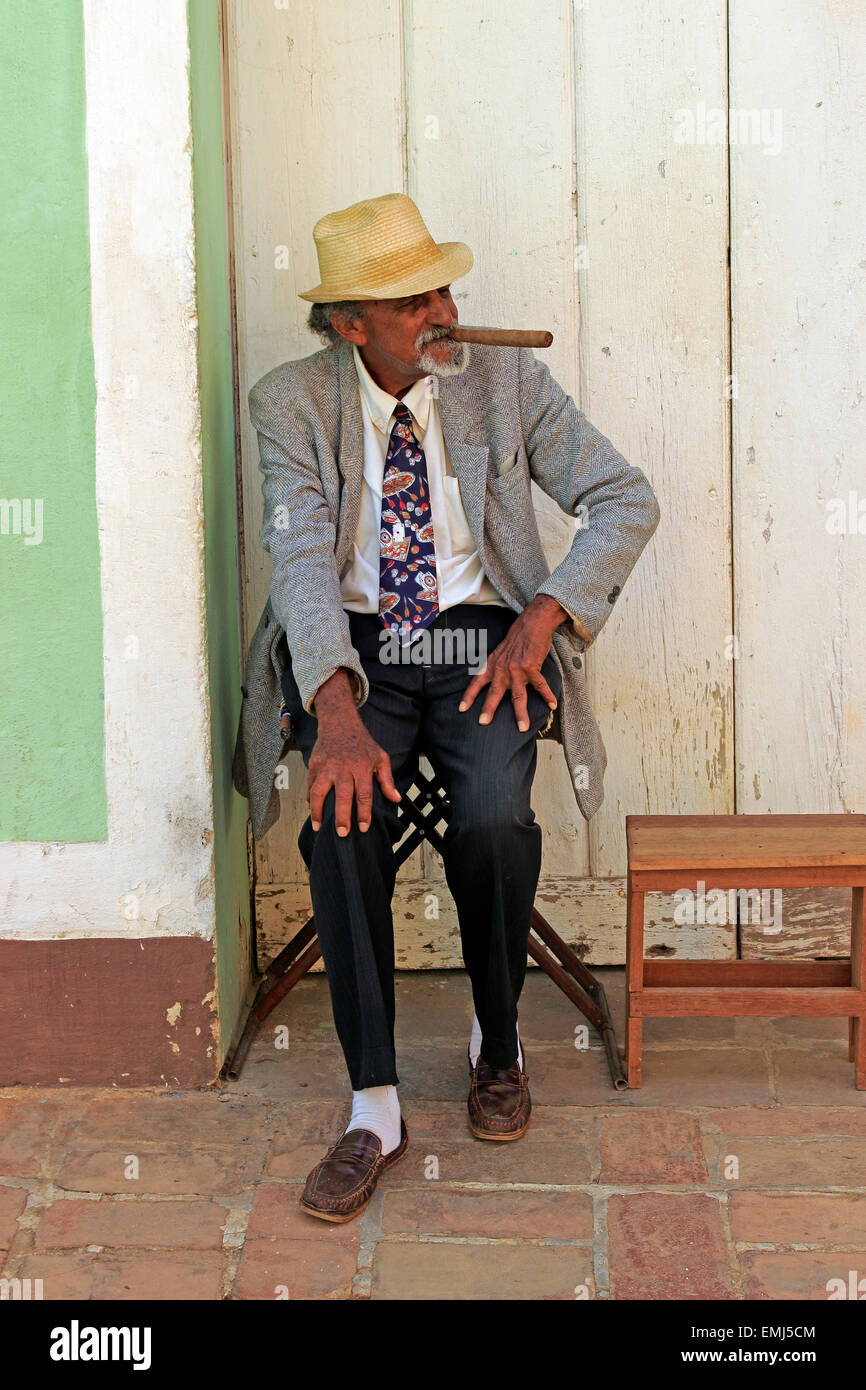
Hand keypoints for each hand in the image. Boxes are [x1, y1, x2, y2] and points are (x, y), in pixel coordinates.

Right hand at [308, 670, 400, 834]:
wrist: (339, 723)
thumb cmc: (362, 743)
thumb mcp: (380, 757)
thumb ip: (387, 780)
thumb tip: (396, 799)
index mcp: (361, 767)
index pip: (364, 794)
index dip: (364, 813)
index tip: (364, 828)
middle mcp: (343, 768)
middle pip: (342, 795)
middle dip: (342, 816)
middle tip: (342, 833)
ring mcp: (326, 766)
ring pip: (319, 791)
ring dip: (317, 811)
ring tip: (318, 827)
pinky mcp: (314, 764)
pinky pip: (310, 784)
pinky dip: (310, 799)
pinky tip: (312, 810)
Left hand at [458, 596, 566, 731]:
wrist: (531, 624)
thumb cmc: (517, 639)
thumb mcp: (500, 653)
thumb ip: (496, 667)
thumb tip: (494, 681)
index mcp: (492, 666)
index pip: (477, 683)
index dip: (469, 696)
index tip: (461, 709)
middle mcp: (502, 669)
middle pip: (494, 693)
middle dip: (488, 709)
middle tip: (483, 723)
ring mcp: (517, 669)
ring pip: (517, 696)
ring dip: (520, 714)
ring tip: (522, 728)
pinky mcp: (531, 668)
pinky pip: (540, 686)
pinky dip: (547, 696)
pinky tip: (552, 705)